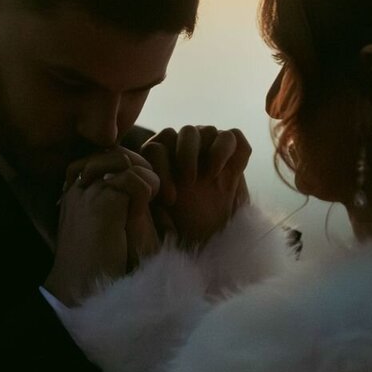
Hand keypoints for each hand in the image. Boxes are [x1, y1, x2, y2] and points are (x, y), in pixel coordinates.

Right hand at [44, 148, 159, 305]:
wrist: (84, 290)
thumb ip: (120, 200)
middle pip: (116, 153)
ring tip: (161, 197)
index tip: (150, 189)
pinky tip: (158, 205)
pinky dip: (150, 189)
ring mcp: (88, 193)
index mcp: (76, 190)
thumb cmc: (101, 263)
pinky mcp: (102, 203)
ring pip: (125, 161)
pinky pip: (133, 179)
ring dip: (149, 176)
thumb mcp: (109, 224)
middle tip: (160, 190)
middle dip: (142, 165)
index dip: (132, 165)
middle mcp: (78, 186)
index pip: (107, 157)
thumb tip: (146, 178)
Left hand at [142, 126, 250, 246]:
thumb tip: (137, 184)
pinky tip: (227, 180)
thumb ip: (143, 200)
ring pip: (210, 130)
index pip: (157, 147)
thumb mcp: (155, 220)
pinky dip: (233, 154)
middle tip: (190, 183)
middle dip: (187, 156)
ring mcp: (209, 147)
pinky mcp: (234, 153)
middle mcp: (184, 147)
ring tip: (211, 179)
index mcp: (159, 159)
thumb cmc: (180, 229)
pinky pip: (234, 137)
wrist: (209, 240)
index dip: (162, 169)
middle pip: (186, 132)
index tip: (171, 199)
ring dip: (212, 154)